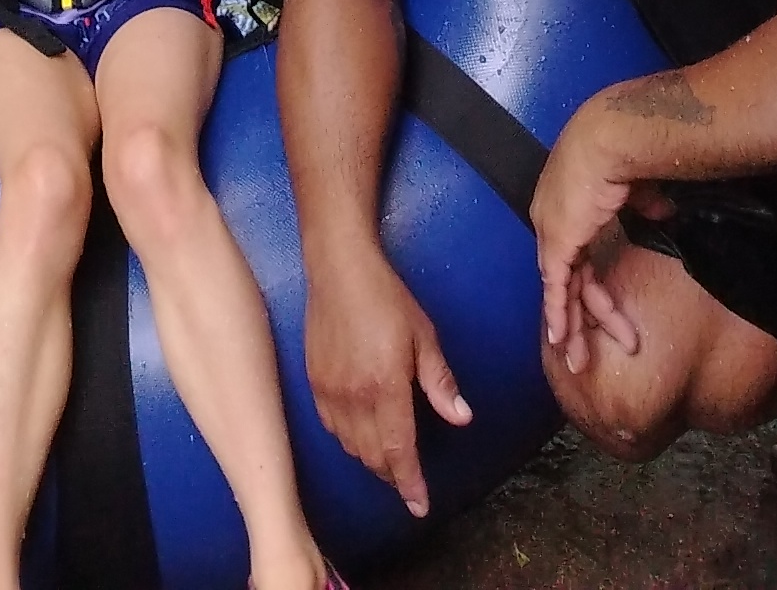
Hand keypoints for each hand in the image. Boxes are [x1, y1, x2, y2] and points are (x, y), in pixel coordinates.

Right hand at [301, 244, 470, 520]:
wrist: (338, 268)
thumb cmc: (386, 297)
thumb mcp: (424, 335)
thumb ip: (440, 381)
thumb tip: (462, 418)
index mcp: (386, 387)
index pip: (399, 451)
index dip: (411, 484)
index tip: (420, 507)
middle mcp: (354, 396)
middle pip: (374, 456)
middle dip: (394, 475)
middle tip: (409, 481)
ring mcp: (330, 391)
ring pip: (352, 447)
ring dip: (372, 459)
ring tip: (389, 457)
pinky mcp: (314, 383)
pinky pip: (333, 429)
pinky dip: (349, 441)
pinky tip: (361, 433)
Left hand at [531, 101, 650, 381]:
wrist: (613, 138)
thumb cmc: (629, 154)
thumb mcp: (639, 186)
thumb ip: (646, 204)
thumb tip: (664, 212)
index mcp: (569, 204)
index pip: (575, 257)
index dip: (586, 288)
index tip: (599, 312)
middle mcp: (551, 218)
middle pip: (566, 279)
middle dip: (578, 319)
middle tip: (583, 354)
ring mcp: (551, 230)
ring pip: (561, 291)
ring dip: (573, 328)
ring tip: (581, 363)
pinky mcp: (556, 242)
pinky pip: (556, 289)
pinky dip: (559, 316)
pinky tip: (561, 343)